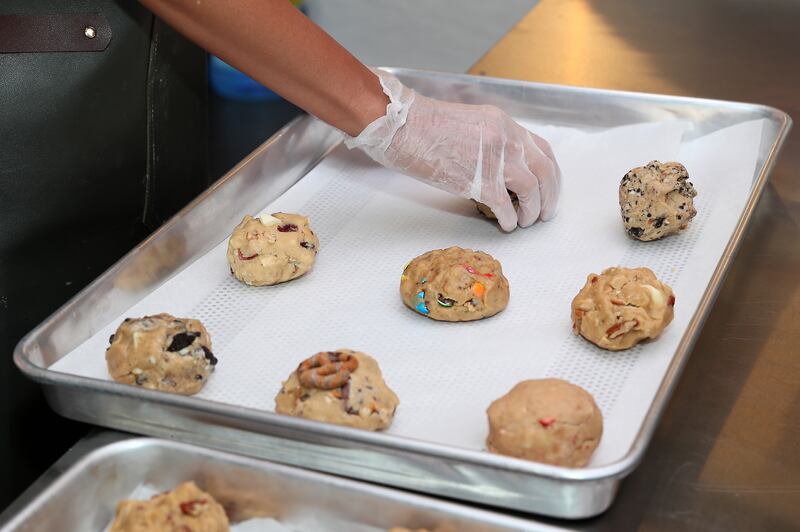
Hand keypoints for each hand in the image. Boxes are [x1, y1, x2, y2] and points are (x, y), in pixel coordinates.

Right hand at [345, 71, 560, 230]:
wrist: (405, 128)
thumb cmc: (427, 126)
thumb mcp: (471, 123)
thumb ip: (491, 141)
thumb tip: (501, 167)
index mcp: (505, 124)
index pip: (542, 150)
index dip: (551, 172)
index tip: (549, 186)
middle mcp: (507, 140)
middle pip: (544, 172)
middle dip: (550, 196)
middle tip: (546, 212)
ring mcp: (496, 161)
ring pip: (531, 191)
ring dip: (533, 211)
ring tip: (526, 221)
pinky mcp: (481, 183)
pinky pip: (506, 208)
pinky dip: (510, 220)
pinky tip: (506, 225)